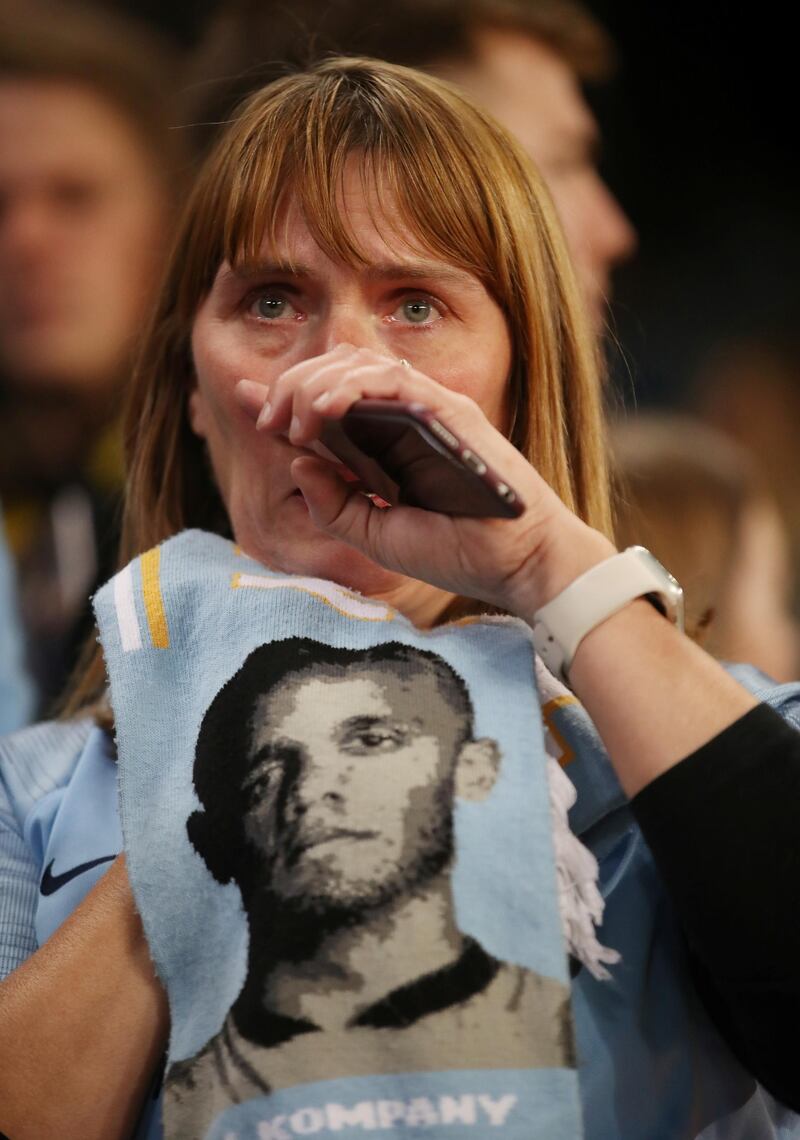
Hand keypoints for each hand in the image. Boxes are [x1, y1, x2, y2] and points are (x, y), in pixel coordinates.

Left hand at [235, 346, 613, 615]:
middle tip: (268, 421)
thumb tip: (296, 463)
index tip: (242, 397)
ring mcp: (427, 409)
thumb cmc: (456, 552)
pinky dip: (352, 386)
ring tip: (294, 419)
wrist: (514, 566)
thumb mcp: (376, 535)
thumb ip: (334, 504)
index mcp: (385, 444)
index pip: (327, 403)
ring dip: (315, 383)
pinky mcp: (449, 410)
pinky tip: (325, 412)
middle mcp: (403, 419)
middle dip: (290, 388)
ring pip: (358, 364)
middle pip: (334, 372)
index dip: (282, 395)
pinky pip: (392, 379)